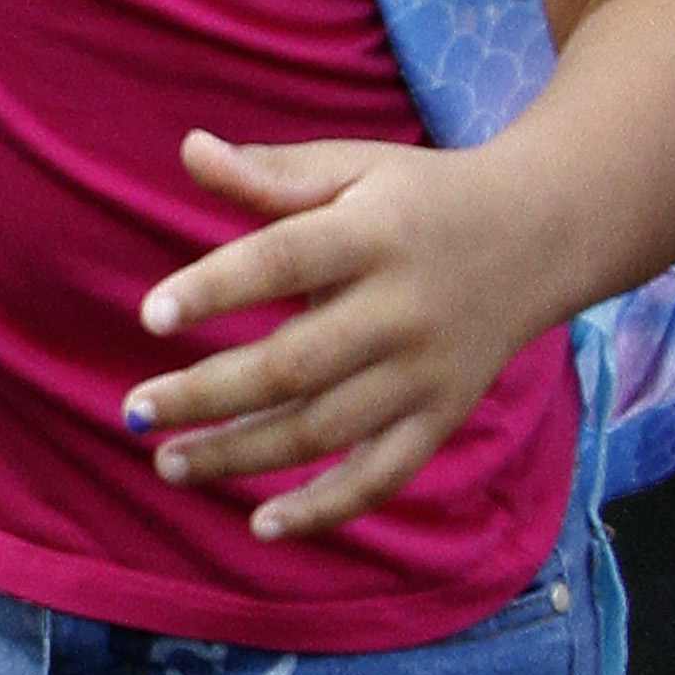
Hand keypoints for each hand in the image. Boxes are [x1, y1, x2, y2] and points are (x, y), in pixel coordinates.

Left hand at [122, 130, 551, 541]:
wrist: (536, 236)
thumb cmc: (416, 197)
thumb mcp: (352, 165)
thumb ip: (272, 171)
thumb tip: (188, 148)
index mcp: (371, 235)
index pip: (281, 261)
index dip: (215, 289)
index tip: (150, 318)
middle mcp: (400, 312)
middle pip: (295, 363)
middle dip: (208, 393)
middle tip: (137, 409)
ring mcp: (424, 374)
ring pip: (326, 429)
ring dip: (243, 455)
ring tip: (169, 461)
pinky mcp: (440, 418)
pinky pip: (381, 476)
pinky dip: (325, 507)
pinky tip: (262, 525)